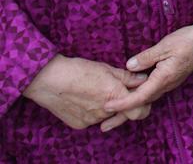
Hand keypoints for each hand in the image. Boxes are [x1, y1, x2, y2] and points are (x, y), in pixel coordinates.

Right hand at [22, 54, 151, 130]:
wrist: (49, 80)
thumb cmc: (79, 70)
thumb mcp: (107, 69)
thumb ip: (127, 77)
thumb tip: (142, 79)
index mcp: (115, 96)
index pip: (140, 112)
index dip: (143, 105)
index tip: (141, 96)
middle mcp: (105, 111)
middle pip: (123, 113)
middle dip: (124, 104)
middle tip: (118, 91)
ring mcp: (92, 120)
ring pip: (108, 115)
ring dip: (108, 107)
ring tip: (97, 91)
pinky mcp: (80, 124)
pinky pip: (93, 119)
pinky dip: (93, 111)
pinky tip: (85, 98)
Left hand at [104, 25, 192, 115]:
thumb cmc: (191, 40)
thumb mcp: (166, 45)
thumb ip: (147, 57)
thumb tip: (129, 66)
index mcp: (164, 78)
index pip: (139, 97)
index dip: (122, 103)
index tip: (107, 107)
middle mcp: (167, 84)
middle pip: (142, 102)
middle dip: (123, 111)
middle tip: (105, 120)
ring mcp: (172, 81)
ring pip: (148, 96)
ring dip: (132, 102)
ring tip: (116, 106)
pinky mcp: (173, 76)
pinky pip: (154, 89)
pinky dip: (141, 93)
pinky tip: (135, 89)